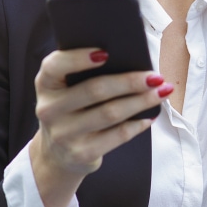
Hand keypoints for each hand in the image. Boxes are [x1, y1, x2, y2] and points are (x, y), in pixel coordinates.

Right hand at [29, 48, 170, 206]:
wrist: (56, 155)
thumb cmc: (69, 111)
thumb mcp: (65, 91)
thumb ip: (83, 74)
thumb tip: (131, 62)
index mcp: (45, 85)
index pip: (55, 66)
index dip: (78, 58)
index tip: (106, 52)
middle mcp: (49, 109)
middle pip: (95, 90)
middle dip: (130, 82)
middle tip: (155, 76)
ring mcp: (64, 134)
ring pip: (110, 113)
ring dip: (141, 101)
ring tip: (161, 92)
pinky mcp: (81, 154)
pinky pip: (116, 136)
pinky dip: (137, 125)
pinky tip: (149, 116)